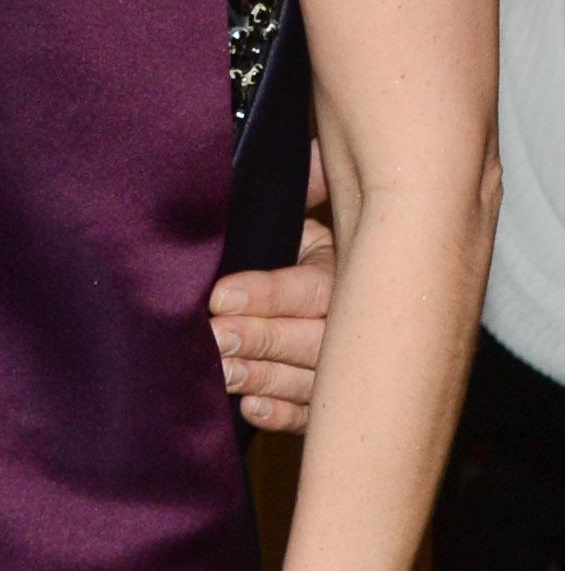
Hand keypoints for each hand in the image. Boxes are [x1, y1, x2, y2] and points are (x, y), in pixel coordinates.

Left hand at [209, 150, 334, 433]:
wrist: (350, 282)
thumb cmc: (306, 242)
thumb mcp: (306, 211)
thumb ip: (308, 184)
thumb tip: (308, 154)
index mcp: (350, 272)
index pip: (314, 287)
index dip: (269, 292)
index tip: (222, 294)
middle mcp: (353, 323)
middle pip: (314, 339)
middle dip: (262, 337)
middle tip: (216, 336)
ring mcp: (344, 368)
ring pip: (311, 382)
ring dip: (265, 377)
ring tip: (225, 372)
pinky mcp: (329, 403)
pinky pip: (311, 417)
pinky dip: (282, 415)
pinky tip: (251, 409)